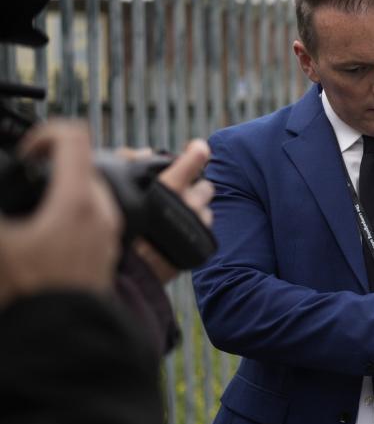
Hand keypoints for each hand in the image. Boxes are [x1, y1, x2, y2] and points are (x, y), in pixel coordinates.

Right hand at [0, 121, 121, 307]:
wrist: (63, 337)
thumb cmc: (30, 293)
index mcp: (78, 201)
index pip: (73, 137)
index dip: (44, 134)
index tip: (26, 153)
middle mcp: (103, 212)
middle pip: (82, 164)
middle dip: (53, 165)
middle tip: (27, 175)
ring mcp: (110, 231)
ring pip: (91, 190)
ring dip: (64, 188)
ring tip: (35, 207)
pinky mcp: (109, 248)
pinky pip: (94, 215)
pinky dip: (72, 210)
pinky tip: (47, 228)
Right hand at [133, 139, 213, 283]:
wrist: (129, 275)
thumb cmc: (116, 230)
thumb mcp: (119, 192)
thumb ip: (130, 166)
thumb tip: (143, 153)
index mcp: (170, 187)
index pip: (194, 160)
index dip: (197, 152)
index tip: (199, 148)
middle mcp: (189, 204)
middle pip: (205, 186)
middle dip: (194, 187)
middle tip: (179, 193)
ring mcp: (197, 225)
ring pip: (207, 208)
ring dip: (196, 208)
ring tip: (175, 215)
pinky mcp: (202, 244)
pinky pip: (204, 228)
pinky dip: (194, 226)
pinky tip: (177, 231)